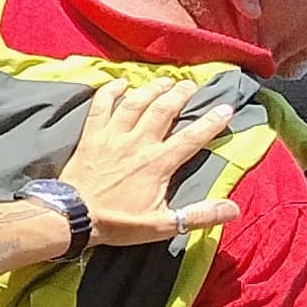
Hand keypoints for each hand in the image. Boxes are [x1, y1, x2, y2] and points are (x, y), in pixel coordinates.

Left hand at [53, 79, 241, 248]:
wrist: (73, 217)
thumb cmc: (118, 223)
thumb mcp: (163, 225)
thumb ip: (199, 215)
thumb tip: (233, 209)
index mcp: (158, 163)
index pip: (192, 137)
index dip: (211, 121)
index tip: (226, 107)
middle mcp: (137, 143)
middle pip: (164, 110)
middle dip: (180, 94)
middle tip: (191, 84)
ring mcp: (112, 136)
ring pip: (135, 102)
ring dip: (152, 88)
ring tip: (165, 80)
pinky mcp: (91, 135)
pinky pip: (101, 106)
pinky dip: (110, 91)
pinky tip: (120, 83)